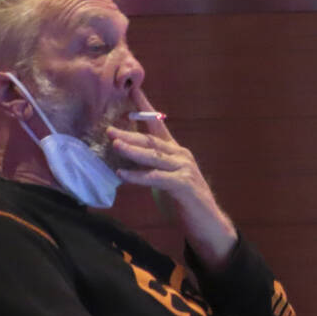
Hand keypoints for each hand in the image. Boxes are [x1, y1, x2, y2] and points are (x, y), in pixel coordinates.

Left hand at [107, 88, 236, 268]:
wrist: (207, 226)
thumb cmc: (184, 204)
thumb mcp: (164, 180)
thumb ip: (150, 167)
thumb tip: (124, 159)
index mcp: (176, 152)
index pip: (158, 124)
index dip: (144, 107)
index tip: (131, 89)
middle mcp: (182, 156)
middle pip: (152, 140)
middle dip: (129, 134)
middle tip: (108, 129)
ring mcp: (185, 169)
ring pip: (155, 156)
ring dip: (133, 151)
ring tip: (114, 145)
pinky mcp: (185, 185)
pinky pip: (157, 178)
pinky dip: (139, 176)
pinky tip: (122, 175)